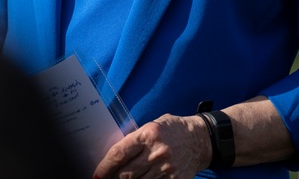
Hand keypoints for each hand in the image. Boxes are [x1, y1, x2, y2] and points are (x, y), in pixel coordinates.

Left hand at [93, 113, 209, 178]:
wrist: (201, 139)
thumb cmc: (174, 129)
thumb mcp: (153, 126)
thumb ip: (135, 139)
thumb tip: (115, 156)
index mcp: (148, 134)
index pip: (119, 153)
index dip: (104, 167)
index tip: (97, 174)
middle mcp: (156, 151)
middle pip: (126, 173)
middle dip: (113, 178)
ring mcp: (166, 168)